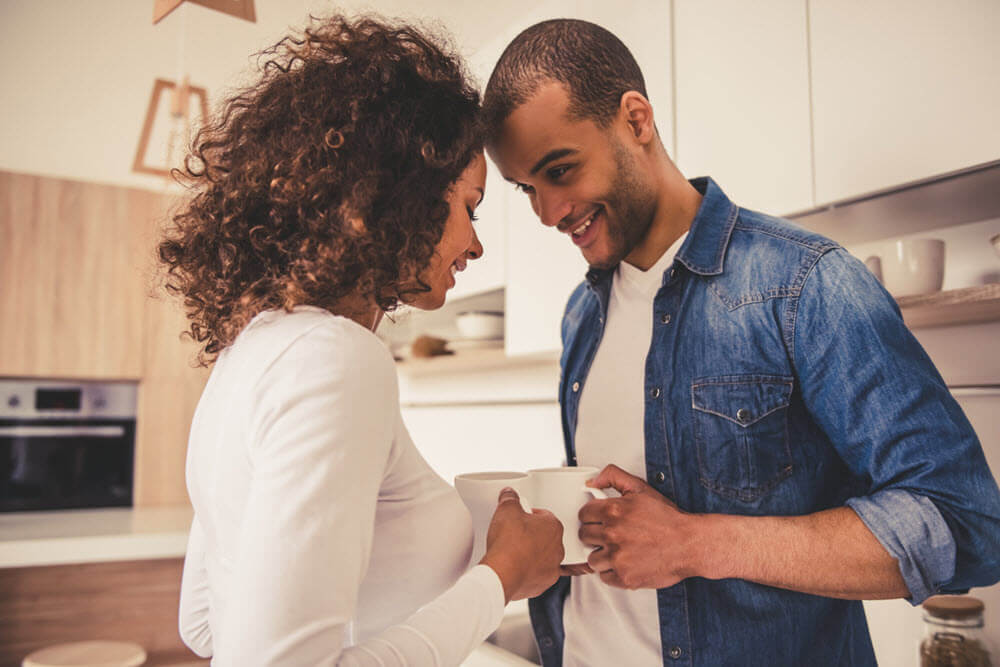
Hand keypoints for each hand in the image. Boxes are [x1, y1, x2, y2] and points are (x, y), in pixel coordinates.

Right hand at [480, 487, 563, 601]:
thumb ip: (510, 498)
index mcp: (553, 527)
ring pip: (543, 557)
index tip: (519, 516)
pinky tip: (515, 567)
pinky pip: (537, 575)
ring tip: (513, 551)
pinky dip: (528, 572)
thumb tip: (509, 495)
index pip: (544, 515)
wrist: (503, 574)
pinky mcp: (542, 584)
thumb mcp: (506, 509)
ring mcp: (551, 568)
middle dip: (532, 534)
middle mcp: (557, 548)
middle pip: (545, 536)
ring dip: (531, 554)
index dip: (529, 515)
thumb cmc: (509, 544)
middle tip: (515, 533)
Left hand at [579, 464, 701, 589]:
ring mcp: (617, 558)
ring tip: (619, 550)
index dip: (592, 516)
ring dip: (603, 555)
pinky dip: (613, 572)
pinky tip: (625, 563)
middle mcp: (612, 534)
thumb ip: (613, 477)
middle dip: (596, 535)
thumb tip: (591, 482)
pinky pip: (604, 577)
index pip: (583, 515)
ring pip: (592, 559)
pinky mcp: (624, 577)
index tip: (599, 520)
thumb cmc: (668, 520)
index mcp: (613, 511)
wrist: (690, 545)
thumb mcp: (641, 488)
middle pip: (584, 536)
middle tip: (611, 535)